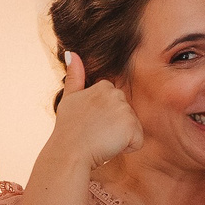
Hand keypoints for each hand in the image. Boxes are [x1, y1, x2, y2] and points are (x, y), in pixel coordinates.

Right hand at [40, 51, 142, 173]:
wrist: (69, 152)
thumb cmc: (68, 129)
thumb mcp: (69, 98)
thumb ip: (74, 76)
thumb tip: (72, 52)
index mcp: (104, 86)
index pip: (116, 104)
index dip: (105, 117)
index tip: (91, 123)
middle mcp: (116, 94)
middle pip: (126, 114)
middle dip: (115, 126)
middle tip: (95, 132)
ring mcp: (125, 110)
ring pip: (132, 128)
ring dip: (120, 138)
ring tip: (100, 139)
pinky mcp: (131, 127)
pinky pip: (137, 141)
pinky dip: (126, 148)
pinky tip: (109, 147)